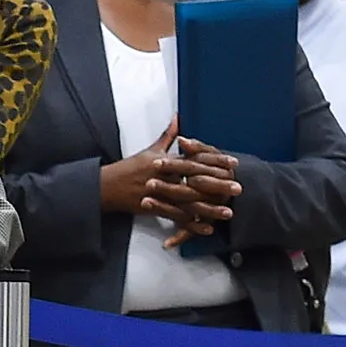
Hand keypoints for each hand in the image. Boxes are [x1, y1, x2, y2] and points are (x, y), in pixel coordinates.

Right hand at [97, 119, 238, 239]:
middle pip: (195, 181)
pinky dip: (192, 224)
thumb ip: (168, 136)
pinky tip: (207, 228)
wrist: (107, 185)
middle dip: (218, 186)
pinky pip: (176, 217)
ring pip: (188, 202)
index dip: (215, 161)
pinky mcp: (153, 207)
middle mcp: (163, 176)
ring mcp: (158, 193)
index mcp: (165, 160)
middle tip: (238, 188)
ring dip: (209, 208)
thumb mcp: (150, 150)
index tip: (233, 163)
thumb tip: (178, 118)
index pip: (194, 160)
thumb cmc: (130, 167)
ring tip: (228, 213)